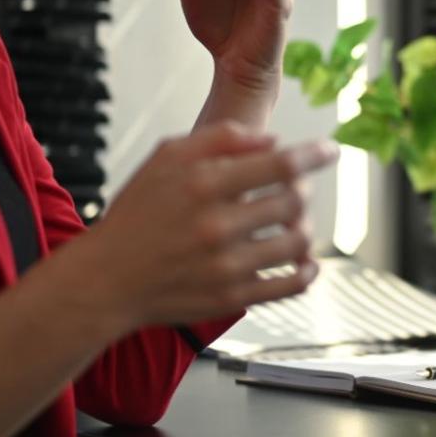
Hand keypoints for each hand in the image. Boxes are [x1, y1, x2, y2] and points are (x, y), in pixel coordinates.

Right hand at [75, 125, 334, 328]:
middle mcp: (217, 225)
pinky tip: (304, 262)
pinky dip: (307, 271)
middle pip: (295, 200)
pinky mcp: (231, 298)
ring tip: (295, 223)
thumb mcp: (166, 157)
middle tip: (298, 189)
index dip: (314, 154)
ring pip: (298, 242)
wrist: (105, 280)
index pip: (281, 164)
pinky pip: (290, 285)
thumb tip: (272, 140)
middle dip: (304, 189)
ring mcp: (226, 265)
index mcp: (204, 184)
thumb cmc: (136, 215)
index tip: (330, 151)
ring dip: (305, 228)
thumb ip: (220, 139)